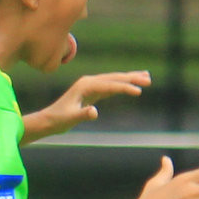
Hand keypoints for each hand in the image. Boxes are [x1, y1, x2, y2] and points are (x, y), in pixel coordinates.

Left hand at [32, 70, 148, 136]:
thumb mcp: (70, 118)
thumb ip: (82, 114)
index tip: (139, 92)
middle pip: (114, 78)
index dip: (125, 88)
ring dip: (130, 78)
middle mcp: (89, 82)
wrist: (49, 120)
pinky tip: (131, 85)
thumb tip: (94, 112)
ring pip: (114, 80)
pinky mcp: (92, 91)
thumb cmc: (59, 120)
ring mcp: (90, 85)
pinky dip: (122, 85)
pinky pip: (110, 86)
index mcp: (85, 85)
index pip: (110, 85)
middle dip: (132, 78)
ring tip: (147, 77)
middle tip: (149, 80)